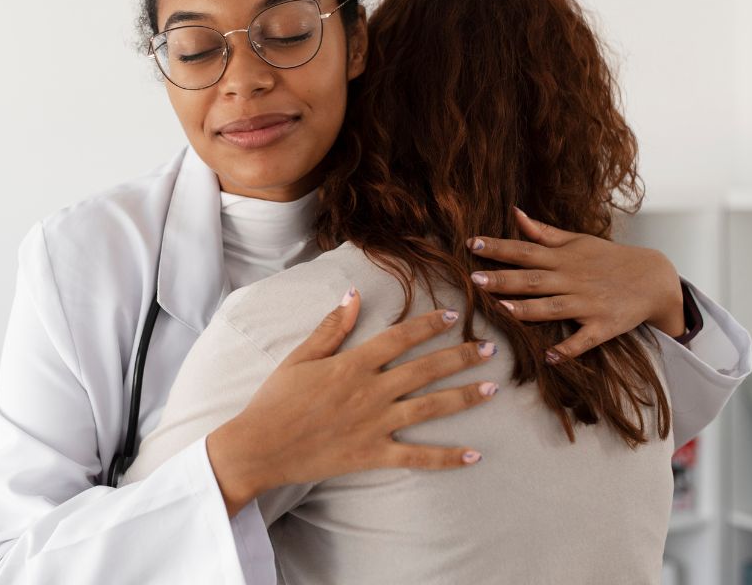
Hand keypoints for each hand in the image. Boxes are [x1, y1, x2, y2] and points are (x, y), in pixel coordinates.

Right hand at [207, 288, 496, 515]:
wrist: (260, 447)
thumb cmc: (275, 400)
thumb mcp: (299, 357)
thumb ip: (330, 328)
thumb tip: (352, 295)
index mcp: (352, 364)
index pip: (399, 337)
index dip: (428, 325)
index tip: (453, 316)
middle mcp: (370, 391)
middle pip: (425, 369)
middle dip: (461, 357)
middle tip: (491, 349)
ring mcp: (375, 424)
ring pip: (430, 408)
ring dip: (464, 397)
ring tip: (492, 389)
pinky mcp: (373, 454)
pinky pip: (417, 456)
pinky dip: (447, 457)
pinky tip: (474, 454)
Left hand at [466, 207, 684, 363]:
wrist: (654, 279)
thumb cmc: (609, 258)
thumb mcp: (578, 241)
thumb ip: (544, 232)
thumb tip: (515, 213)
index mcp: (563, 259)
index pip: (525, 250)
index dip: (498, 247)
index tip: (471, 243)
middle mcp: (572, 280)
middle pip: (533, 280)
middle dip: (504, 280)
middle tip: (475, 279)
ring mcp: (588, 304)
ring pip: (553, 308)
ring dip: (528, 310)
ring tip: (502, 310)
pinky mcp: (603, 326)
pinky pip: (583, 340)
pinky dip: (568, 349)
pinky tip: (549, 357)